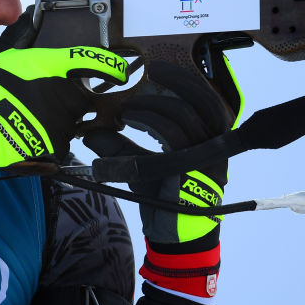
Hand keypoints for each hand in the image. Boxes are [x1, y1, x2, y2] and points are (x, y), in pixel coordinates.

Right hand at [0, 10, 129, 171]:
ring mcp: (62, 123)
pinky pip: (61, 141)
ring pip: (71, 121)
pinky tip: (29, 131)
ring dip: (58, 119)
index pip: (93, 63)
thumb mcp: (3, 53)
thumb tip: (33, 14)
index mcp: (53, 68)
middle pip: (81, 96)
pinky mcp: (56, 146)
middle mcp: (64, 95)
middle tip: (40, 98)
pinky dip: (49, 138)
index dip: (112, 66)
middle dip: (67, 98)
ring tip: (28, 116)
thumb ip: (24, 34)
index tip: (120, 71)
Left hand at [84, 60, 235, 298]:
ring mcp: (205, 160)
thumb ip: (123, 146)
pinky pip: (170, 138)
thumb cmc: (164, 199)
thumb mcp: (143, 166)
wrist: (176, 238)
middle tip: (152, 70)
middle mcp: (213, 148)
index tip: (158, 67)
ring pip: (182, 117)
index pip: (206, 101)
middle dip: (177, 81)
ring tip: (126, 108)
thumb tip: (91, 131)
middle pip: (203, 101)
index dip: (185, 80)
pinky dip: (147, 123)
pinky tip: (128, 121)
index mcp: (209, 142)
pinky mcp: (191, 171)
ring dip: (151, 106)